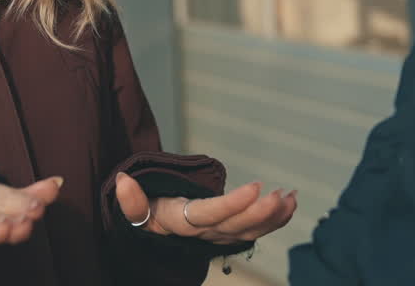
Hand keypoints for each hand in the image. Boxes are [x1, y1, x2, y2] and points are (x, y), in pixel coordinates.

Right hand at [114, 172, 296, 244]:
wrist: (154, 233)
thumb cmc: (145, 215)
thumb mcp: (134, 210)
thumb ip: (130, 202)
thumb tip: (123, 180)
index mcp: (181, 223)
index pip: (210, 214)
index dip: (233, 204)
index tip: (255, 186)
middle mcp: (204, 232)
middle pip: (236, 226)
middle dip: (261, 213)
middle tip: (281, 194)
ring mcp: (220, 234)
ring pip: (250, 230)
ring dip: (274, 216)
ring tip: (291, 198)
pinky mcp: (230, 230)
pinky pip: (256, 228)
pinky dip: (276, 217)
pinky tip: (291, 201)